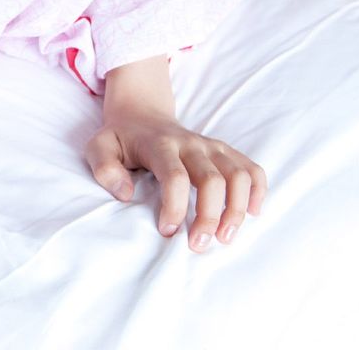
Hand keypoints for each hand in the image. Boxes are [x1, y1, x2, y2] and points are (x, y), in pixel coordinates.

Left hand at [85, 112, 266, 251]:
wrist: (141, 114)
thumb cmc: (120, 139)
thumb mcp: (99, 147)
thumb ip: (105, 168)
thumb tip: (125, 194)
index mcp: (160, 145)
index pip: (175, 177)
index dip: (175, 207)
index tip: (168, 232)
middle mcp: (191, 144)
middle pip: (212, 180)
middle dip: (210, 216)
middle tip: (199, 245)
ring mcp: (211, 147)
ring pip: (238, 175)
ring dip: (238, 209)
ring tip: (226, 237)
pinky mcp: (224, 152)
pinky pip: (251, 169)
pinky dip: (258, 190)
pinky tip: (253, 213)